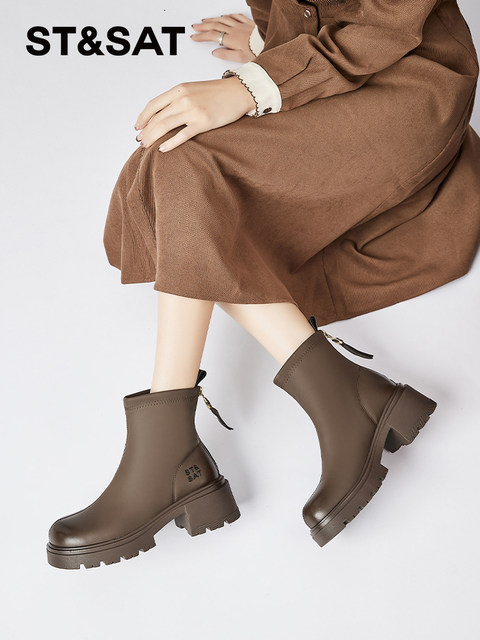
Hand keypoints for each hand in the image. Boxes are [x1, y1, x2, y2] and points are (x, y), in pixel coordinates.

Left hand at [134, 77, 256, 151]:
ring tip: (147, 146)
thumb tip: (163, 114)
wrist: (238, 92)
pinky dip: (170, 143)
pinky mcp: (203, 122)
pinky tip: (162, 149)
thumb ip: (178, 99)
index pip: (153, 104)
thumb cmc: (217, 93)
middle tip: (140, 141)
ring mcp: (192, 111)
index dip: (143, 117)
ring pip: (165, 126)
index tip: (137, 127)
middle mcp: (183, 99)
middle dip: (146, 131)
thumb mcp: (193, 90)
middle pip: (157, 118)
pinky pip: (182, 135)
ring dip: (153, 137)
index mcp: (179, 89)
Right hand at [190, 13, 256, 62]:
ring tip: (205, 20)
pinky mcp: (247, 23)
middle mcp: (234, 30)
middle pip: (215, 25)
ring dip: (212, 19)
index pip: (212, 36)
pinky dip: (227, 16)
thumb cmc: (257, 52)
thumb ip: (226, 55)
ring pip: (223, 19)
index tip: (194, 37)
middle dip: (203, 26)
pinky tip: (224, 16)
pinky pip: (235, 16)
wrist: (270, 43)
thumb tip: (215, 52)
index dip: (202, 36)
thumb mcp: (240, 58)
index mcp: (231, 39)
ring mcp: (240, 25)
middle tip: (195, 27)